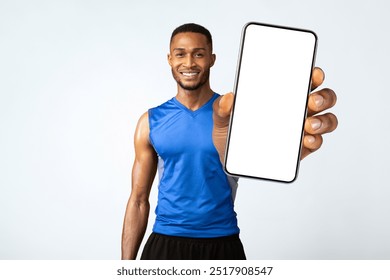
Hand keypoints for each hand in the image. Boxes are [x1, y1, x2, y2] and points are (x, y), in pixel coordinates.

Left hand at [212, 67, 337, 162]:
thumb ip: (221, 108)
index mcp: (281, 95)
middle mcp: (296, 109)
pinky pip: (316, 142)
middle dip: (323, 97)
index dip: (314, 75)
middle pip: (323, 98)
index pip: (304, 80)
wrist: (228, 158)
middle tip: (310, 101)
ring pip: (325, 119)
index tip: (313, 74)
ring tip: (308, 124)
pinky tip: (307, 140)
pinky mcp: (300, 149)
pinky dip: (316, 140)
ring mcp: (300, 129)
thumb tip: (229, 98)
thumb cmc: (230, 132)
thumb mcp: (221, 118)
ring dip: (323, 120)